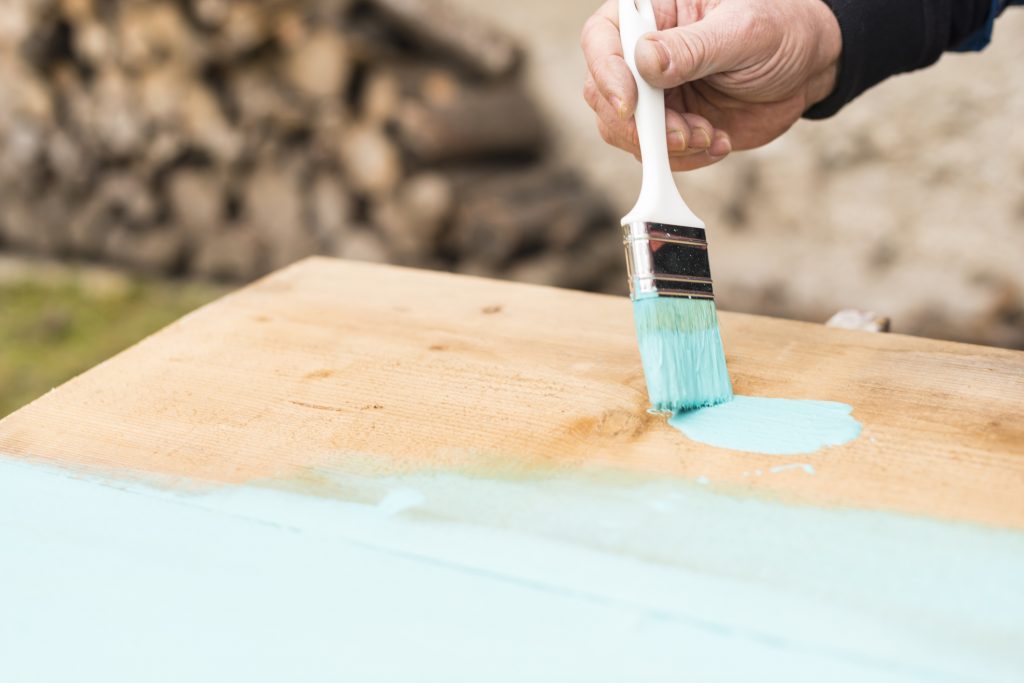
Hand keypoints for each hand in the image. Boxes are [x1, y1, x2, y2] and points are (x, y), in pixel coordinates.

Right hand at [582, 0, 841, 170]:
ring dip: (665, 145)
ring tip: (709, 136)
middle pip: (603, 93)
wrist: (810, 65)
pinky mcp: (669, 125)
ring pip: (624, 130)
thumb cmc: (780, 28)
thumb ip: (693, 47)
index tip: (629, 105)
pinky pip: (655, 153)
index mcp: (652, 12)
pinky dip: (685, 158)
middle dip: (640, 124)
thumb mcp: (742, 31)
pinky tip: (718, 141)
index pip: (602, 39)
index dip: (607, 74)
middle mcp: (642, 54)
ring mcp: (653, 93)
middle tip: (682, 134)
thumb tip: (645, 61)